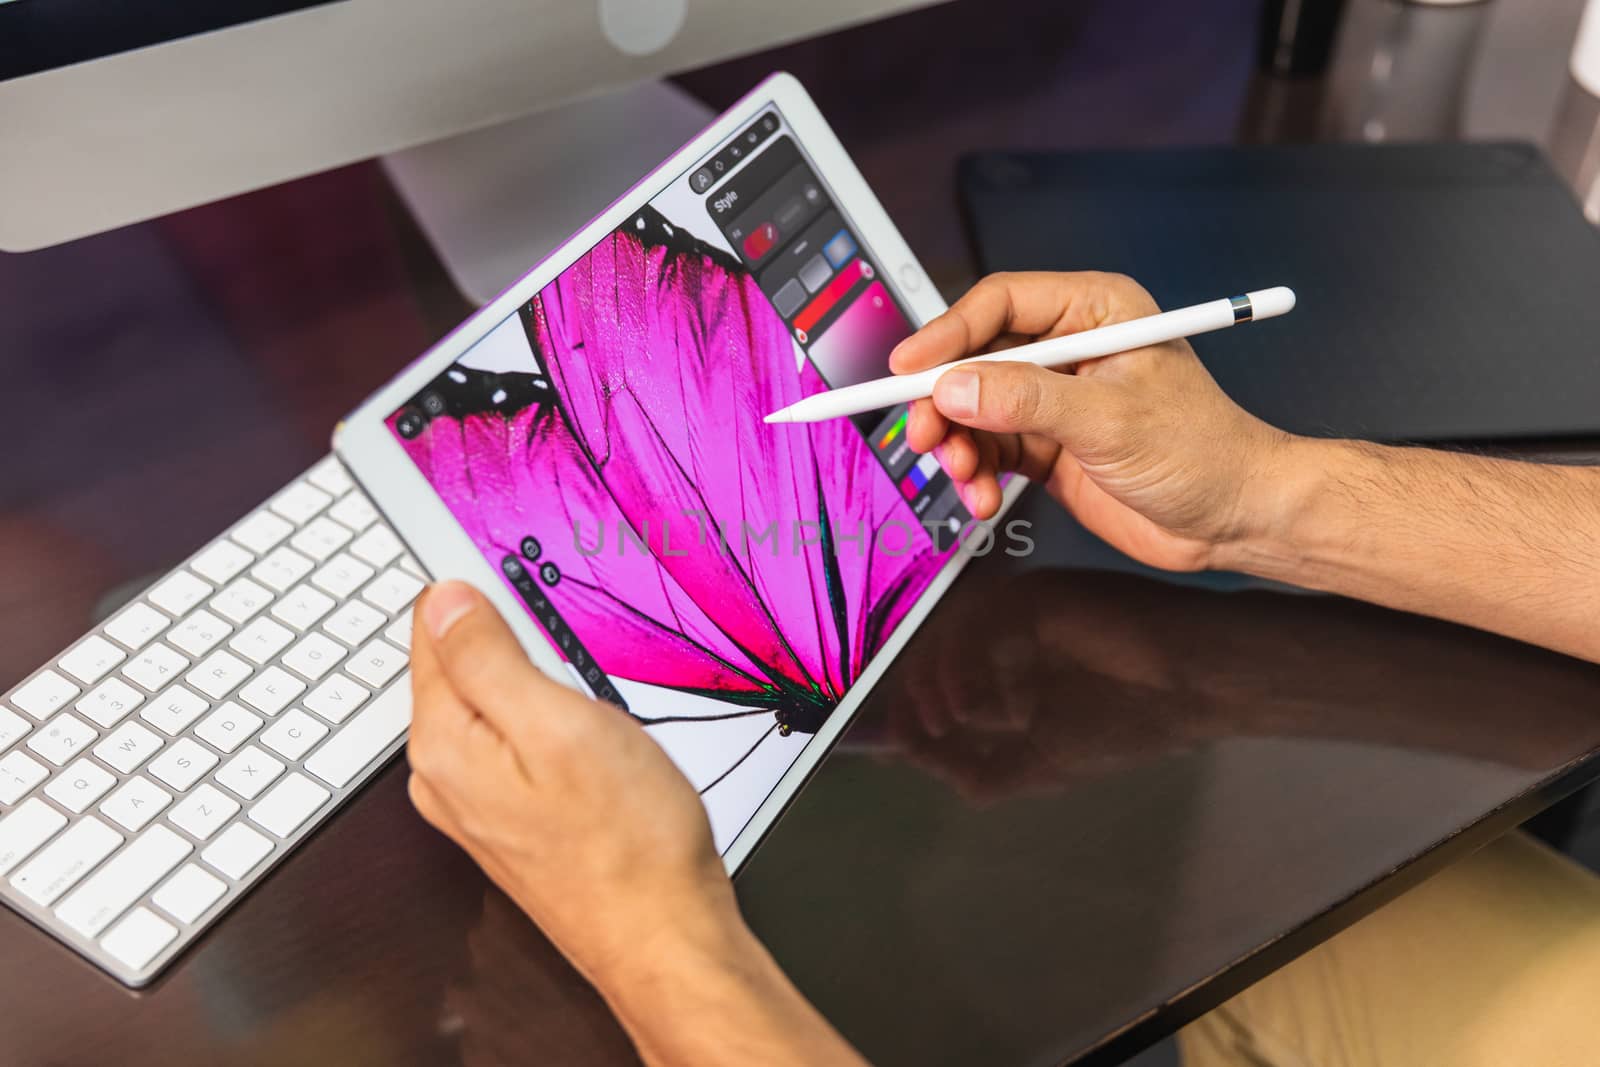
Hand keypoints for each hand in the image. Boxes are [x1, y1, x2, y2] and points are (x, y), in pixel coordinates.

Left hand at [408, 581, 869, 1066]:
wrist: (663, 937)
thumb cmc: (627, 842)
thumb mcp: (561, 726)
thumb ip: (490, 659)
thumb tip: (446, 600)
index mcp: (445, 743)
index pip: (432, 627)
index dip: (477, 589)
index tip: (519, 572)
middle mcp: (444, 776)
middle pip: (459, 665)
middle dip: (511, 638)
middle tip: (573, 644)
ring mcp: (477, 803)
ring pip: (493, 704)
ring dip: (536, 682)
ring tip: (589, 693)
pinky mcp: (513, 819)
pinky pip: (515, 743)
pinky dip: (547, 722)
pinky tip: (589, 736)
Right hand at [890, 271, 1298, 571]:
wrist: (1234, 519)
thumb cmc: (1204, 452)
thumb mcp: (1110, 420)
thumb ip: (1027, 400)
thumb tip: (957, 386)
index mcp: (1094, 312)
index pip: (1000, 304)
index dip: (948, 334)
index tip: (907, 369)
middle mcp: (1069, 348)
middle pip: (975, 358)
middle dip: (944, 401)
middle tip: (926, 436)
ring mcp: (1054, 399)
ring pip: (974, 409)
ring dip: (959, 446)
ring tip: (967, 477)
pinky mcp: (1047, 444)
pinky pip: (988, 449)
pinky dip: (977, 474)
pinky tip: (985, 497)